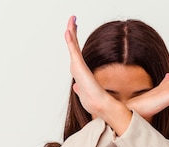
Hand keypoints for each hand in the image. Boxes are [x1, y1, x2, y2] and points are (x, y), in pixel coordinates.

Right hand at [64, 16, 131, 134]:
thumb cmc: (96, 99)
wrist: (100, 104)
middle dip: (71, 32)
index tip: (74, 28)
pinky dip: (70, 41)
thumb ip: (81, 88)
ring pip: (72, 46)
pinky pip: (74, 51)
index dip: (74, 40)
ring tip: (71, 21)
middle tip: (72, 19)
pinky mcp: (79, 68)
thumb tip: (76, 87)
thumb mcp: (88, 90)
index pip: (76, 52)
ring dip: (71, 32)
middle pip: (72, 46)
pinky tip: (68, 32)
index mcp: (80, 71)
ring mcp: (77, 68)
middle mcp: (77, 68)